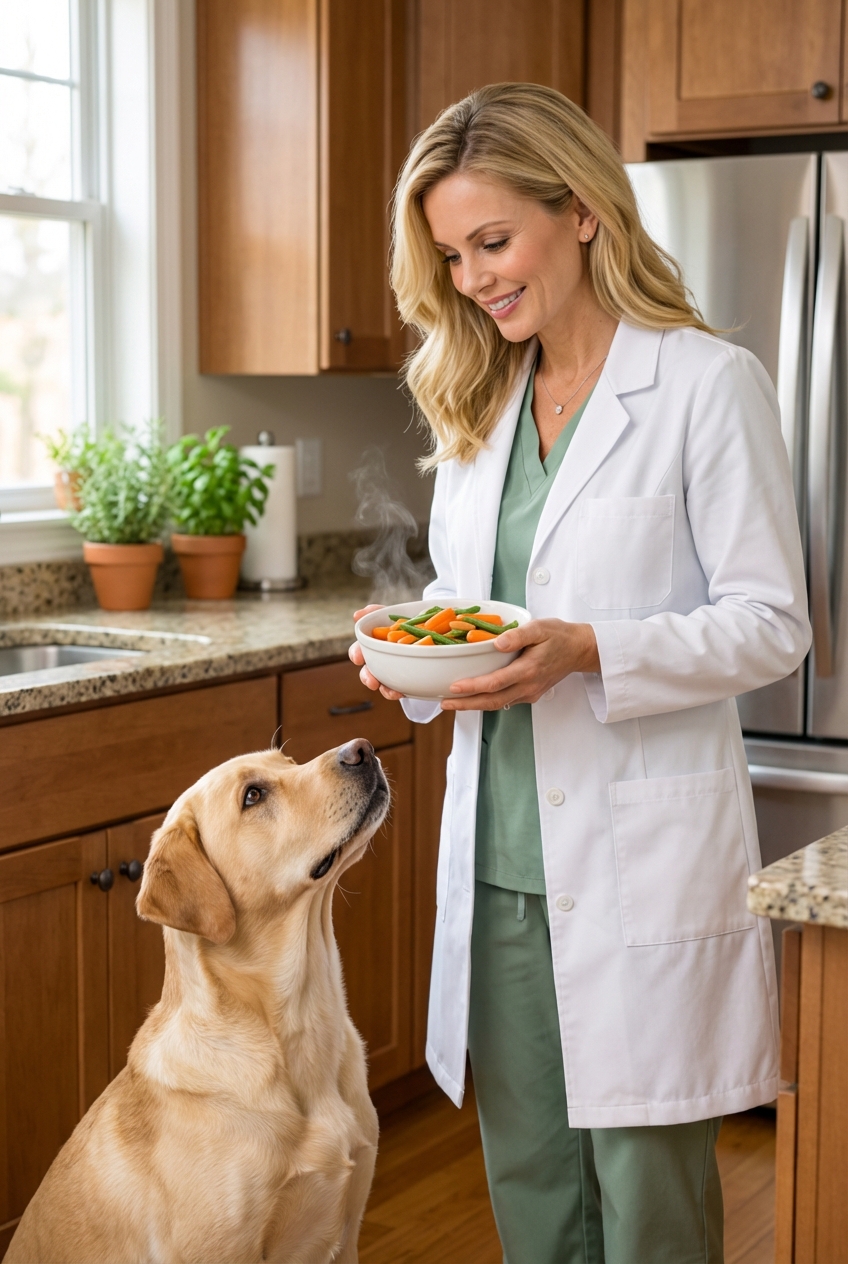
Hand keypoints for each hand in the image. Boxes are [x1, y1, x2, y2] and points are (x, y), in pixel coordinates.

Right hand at [348, 604, 405, 700]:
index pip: (358, 650)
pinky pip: (398, 689)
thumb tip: (357, 615)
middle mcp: (378, 660)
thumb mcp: (389, 613)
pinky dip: (398, 692)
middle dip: (367, 678)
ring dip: (384, 690)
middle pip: (367, 672)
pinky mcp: (403, 679)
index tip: (358, 659)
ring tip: (392, 693)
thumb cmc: (402, 620)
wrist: (430, 627)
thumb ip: (373, 612)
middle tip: (372, 682)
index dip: (356, 654)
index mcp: (371, 645)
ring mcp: (390, 671)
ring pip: (382, 684)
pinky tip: (402, 692)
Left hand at [441, 619, 599, 711]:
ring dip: (474, 705)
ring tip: (453, 703)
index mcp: (528, 670)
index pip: (495, 683)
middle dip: (466, 704)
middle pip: (492, 701)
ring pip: (497, 704)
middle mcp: (527, 686)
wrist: (579, 650)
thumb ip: (518, 635)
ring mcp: (529, 693)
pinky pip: (505, 701)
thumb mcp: (540, 627)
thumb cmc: (559, 636)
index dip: (472, 687)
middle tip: (444, 703)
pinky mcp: (529, 694)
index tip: (453, 687)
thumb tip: (497, 643)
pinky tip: (474, 697)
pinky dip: (487, 701)